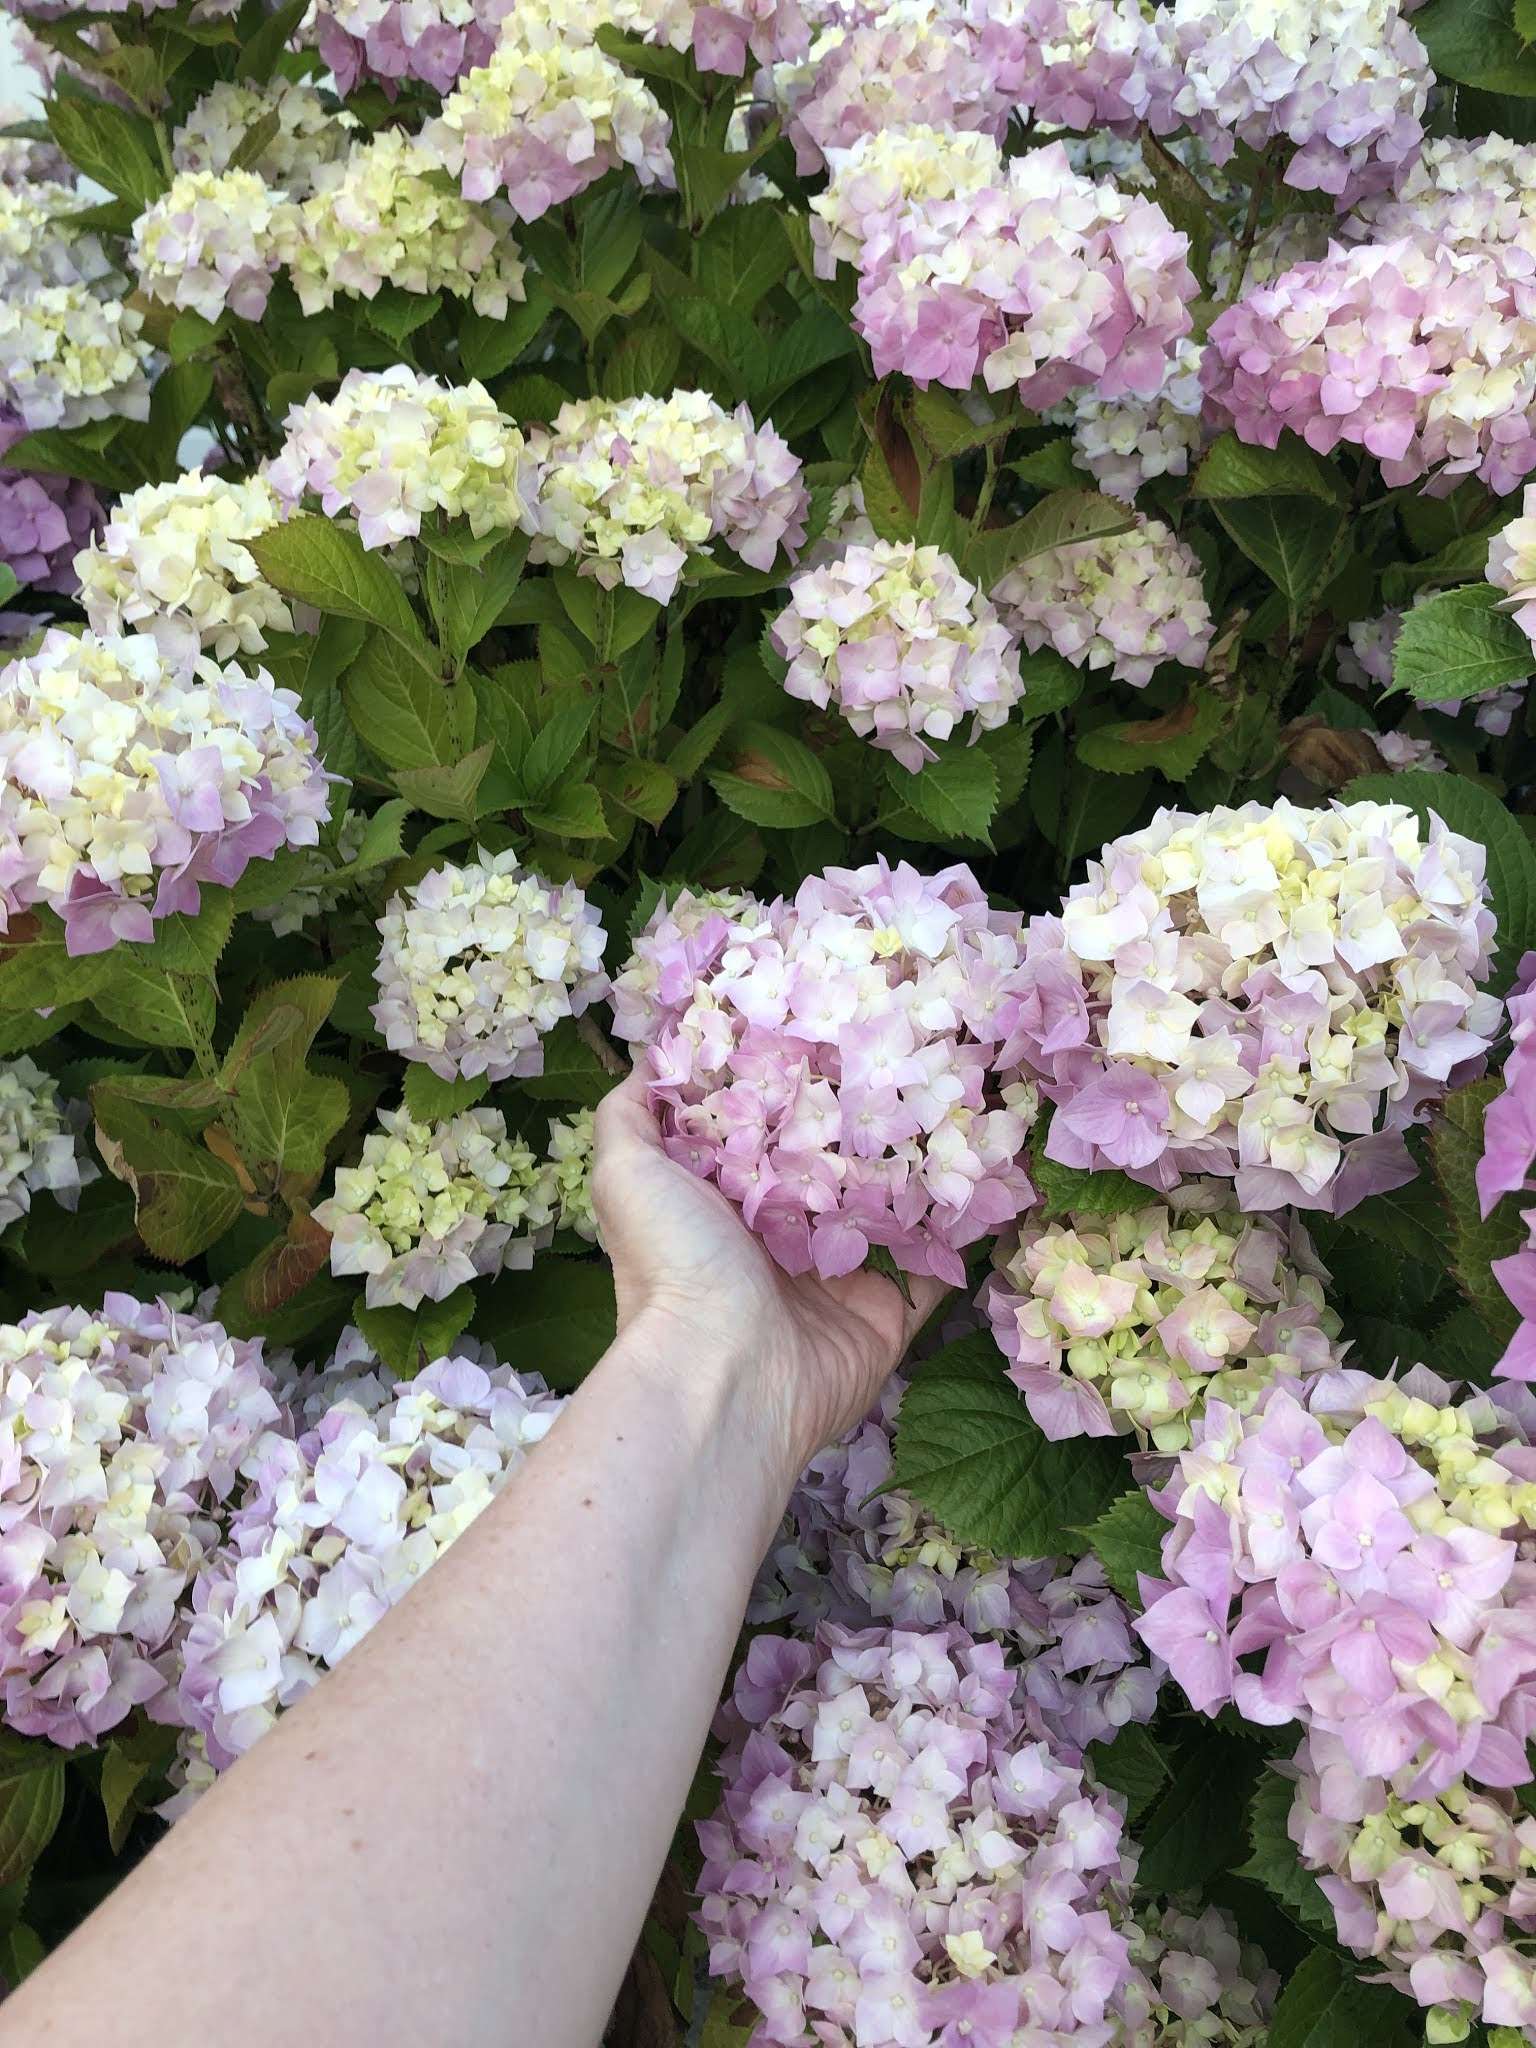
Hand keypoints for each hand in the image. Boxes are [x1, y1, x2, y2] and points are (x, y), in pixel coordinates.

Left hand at [592, 1072, 947, 1474]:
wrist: (726, 1373)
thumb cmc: (674, 1267)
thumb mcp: (627, 1177)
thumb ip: (630, 1116)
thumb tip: (653, 1058)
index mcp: (726, 1201)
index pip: (766, 1129)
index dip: (792, 1082)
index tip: (828, 1023)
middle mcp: (783, 1237)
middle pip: (834, 1165)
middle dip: (864, 1119)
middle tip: (907, 1056)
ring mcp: (839, 1277)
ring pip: (889, 1209)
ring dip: (919, 1167)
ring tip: (957, 1102)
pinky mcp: (886, 1314)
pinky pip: (933, 1267)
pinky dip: (958, 1231)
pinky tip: (984, 1176)